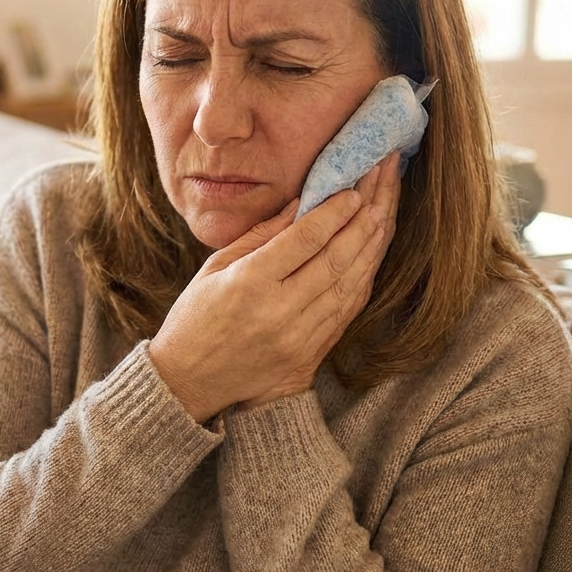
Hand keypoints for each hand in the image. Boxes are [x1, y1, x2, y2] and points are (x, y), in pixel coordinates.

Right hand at [148, 153, 400, 422]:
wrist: (189, 382)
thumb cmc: (194, 318)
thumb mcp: (215, 268)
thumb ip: (260, 236)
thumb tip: (300, 202)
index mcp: (249, 284)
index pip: (304, 239)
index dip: (333, 212)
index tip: (352, 188)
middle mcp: (279, 311)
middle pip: (334, 260)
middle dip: (361, 221)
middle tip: (378, 191)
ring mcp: (298, 337)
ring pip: (348, 285)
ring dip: (370, 247)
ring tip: (382, 215)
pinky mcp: (309, 354)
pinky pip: (346, 310)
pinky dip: (362, 279)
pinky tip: (370, 255)